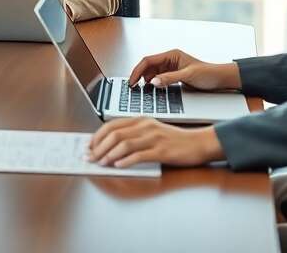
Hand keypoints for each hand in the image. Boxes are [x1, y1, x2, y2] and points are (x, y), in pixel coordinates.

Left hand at [86, 118, 223, 167]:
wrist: (198, 143)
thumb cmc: (175, 140)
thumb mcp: (152, 132)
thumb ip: (133, 136)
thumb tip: (110, 146)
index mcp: (141, 120)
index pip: (112, 125)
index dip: (97, 136)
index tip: (88, 146)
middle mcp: (145, 126)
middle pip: (115, 134)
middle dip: (99, 147)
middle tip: (90, 157)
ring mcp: (153, 138)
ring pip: (124, 144)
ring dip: (109, 154)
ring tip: (101, 163)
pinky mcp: (162, 151)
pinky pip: (139, 155)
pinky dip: (126, 161)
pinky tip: (118, 165)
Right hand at [127, 48, 239, 90]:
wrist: (220, 80)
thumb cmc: (208, 73)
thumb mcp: (187, 76)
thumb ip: (169, 78)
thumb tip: (153, 82)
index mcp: (171, 55)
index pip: (148, 60)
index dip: (137, 70)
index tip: (132, 81)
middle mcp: (169, 60)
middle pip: (148, 67)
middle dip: (139, 76)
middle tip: (133, 87)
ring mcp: (170, 69)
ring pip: (152, 74)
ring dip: (146, 81)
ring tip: (142, 90)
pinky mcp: (173, 77)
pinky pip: (158, 79)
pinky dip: (153, 85)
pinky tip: (152, 90)